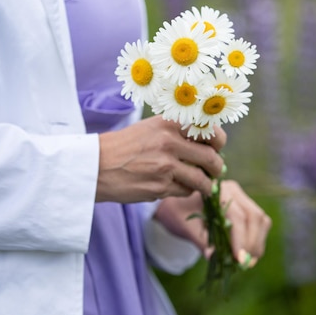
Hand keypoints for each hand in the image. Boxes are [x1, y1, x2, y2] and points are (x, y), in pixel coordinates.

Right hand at [96, 115, 226, 202]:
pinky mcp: (160, 187)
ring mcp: (166, 166)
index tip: (217, 148)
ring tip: (203, 185)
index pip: (210, 131)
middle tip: (214, 171)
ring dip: (206, 185)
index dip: (218, 142)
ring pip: (201, 180)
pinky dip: (186, 191)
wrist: (97, 165)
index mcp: (169, 123)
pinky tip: (177, 187)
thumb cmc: (125, 146)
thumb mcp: (150, 128)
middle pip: (211, 159)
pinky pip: (185, 191)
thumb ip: (177, 132)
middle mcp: (170, 142)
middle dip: (216, 168)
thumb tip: (208, 144)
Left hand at [155, 180, 271, 266]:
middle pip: (254, 217)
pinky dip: (257, 241)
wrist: (178, 204)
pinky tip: (247, 255)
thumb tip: (212, 256)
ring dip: (256, 243)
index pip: (237, 216)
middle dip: (252, 243)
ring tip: (246, 263)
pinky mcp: (247, 208)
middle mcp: (234, 191)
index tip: (239, 260)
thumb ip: (200, 240)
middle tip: (244, 265)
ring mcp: (243, 198)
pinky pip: (260, 224)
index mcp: (218, 191)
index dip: (241, 239)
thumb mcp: (185, 227)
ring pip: (261, 220)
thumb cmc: (179, 213)